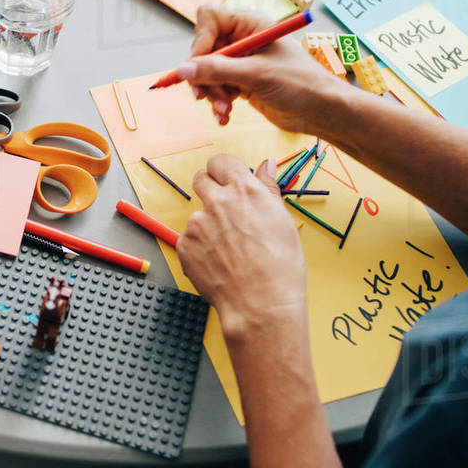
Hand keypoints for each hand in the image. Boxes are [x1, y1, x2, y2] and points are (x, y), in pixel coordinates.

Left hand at [177, 155, 306, 338]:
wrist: (261, 304)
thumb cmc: (280, 268)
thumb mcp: (283, 222)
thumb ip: (268, 189)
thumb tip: (266, 165)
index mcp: (244, 191)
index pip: (221, 162)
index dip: (224, 171)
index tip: (229, 179)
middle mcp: (217, 202)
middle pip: (201, 179)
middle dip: (210, 188)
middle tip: (225, 209)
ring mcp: (197, 223)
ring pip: (198, 216)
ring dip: (209, 226)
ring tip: (232, 251)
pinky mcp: (184, 245)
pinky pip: (190, 240)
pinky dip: (201, 249)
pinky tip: (220, 264)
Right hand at [178, 6, 346, 133]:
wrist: (323, 112)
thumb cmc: (301, 84)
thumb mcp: (257, 75)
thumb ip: (218, 71)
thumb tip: (183, 69)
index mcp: (250, 25)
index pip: (209, 18)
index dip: (200, 40)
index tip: (199, 64)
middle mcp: (243, 39)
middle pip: (203, 49)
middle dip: (204, 76)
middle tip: (205, 96)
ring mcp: (242, 61)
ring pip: (207, 72)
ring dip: (211, 93)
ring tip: (224, 109)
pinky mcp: (242, 81)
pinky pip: (217, 88)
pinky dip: (218, 103)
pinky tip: (226, 115)